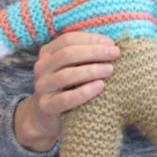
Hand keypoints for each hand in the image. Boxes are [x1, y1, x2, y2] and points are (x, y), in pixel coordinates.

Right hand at [13, 32, 118, 151]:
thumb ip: (88, 54)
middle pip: (67, 54)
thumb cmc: (70, 85)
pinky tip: (101, 86)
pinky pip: (66, 98)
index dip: (91, 39)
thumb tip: (113, 44)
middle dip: (94, 52)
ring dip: (91, 70)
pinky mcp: (46, 106)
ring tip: (110, 70)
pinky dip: (85, 91)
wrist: (49, 117)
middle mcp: (41, 67)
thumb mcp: (76, 66)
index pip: (68, 40)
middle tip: (115, 54)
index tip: (111, 43)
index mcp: (48, 52)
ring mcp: (42, 87)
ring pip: (66, 75)